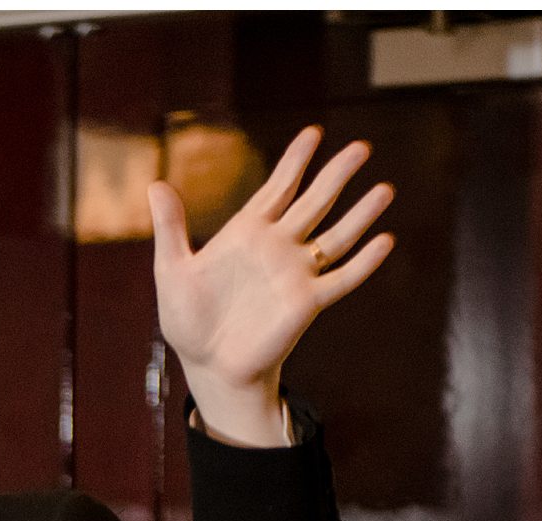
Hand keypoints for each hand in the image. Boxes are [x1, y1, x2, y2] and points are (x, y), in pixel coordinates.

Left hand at [149, 126, 394, 445]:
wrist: (207, 366)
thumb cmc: (188, 321)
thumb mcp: (172, 270)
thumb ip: (171, 228)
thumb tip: (155, 184)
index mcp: (247, 233)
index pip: (279, 188)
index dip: (296, 160)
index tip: (314, 133)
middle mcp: (278, 248)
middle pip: (315, 202)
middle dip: (336, 175)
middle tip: (361, 148)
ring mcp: (295, 274)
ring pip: (336, 237)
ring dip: (360, 215)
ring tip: (385, 189)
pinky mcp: (306, 304)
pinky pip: (341, 279)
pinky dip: (363, 263)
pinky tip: (384, 241)